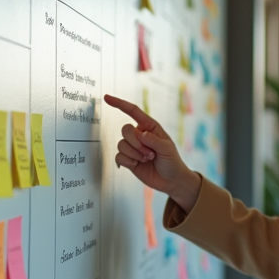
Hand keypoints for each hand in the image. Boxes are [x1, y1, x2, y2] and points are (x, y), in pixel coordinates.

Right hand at [104, 94, 201, 211]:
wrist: (171, 181)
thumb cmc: (172, 161)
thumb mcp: (167, 149)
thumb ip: (153, 140)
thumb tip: (140, 133)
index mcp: (149, 127)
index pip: (133, 111)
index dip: (119, 104)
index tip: (107, 98)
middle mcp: (139, 135)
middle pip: (125, 130)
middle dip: (136, 143)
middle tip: (150, 154)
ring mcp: (132, 147)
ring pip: (121, 144)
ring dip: (135, 154)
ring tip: (147, 159)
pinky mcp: (128, 159)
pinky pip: (118, 156)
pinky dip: (128, 161)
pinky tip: (137, 165)